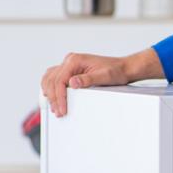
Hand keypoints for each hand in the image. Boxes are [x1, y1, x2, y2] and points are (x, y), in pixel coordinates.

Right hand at [40, 49, 162, 116]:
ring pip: (50, 78)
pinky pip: (55, 78)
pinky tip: (53, 97)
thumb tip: (72, 83)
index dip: (59, 96)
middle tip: (58, 111)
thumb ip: (88, 80)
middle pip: (52, 80)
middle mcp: (70, 60)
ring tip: (55, 107)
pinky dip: (51, 88)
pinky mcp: (71, 70)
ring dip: (49, 93)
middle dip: (54, 98)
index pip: (60, 80)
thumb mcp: (104, 76)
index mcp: (75, 60)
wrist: (123, 68)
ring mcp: (69, 65)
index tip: (62, 108)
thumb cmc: (116, 71)